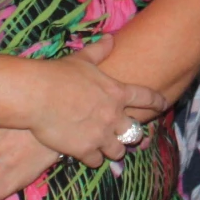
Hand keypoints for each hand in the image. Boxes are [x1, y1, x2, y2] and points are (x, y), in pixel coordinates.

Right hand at [28, 37, 166, 167]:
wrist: (35, 95)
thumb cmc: (57, 74)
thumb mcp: (82, 59)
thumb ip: (99, 51)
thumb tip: (110, 38)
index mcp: (117, 92)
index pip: (147, 98)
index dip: (157, 101)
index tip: (163, 104)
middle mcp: (114, 116)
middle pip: (135, 132)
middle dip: (133, 134)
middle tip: (127, 135)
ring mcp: (101, 135)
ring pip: (119, 151)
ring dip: (113, 149)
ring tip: (106, 148)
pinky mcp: (84, 150)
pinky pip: (96, 161)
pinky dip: (92, 158)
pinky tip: (85, 153)